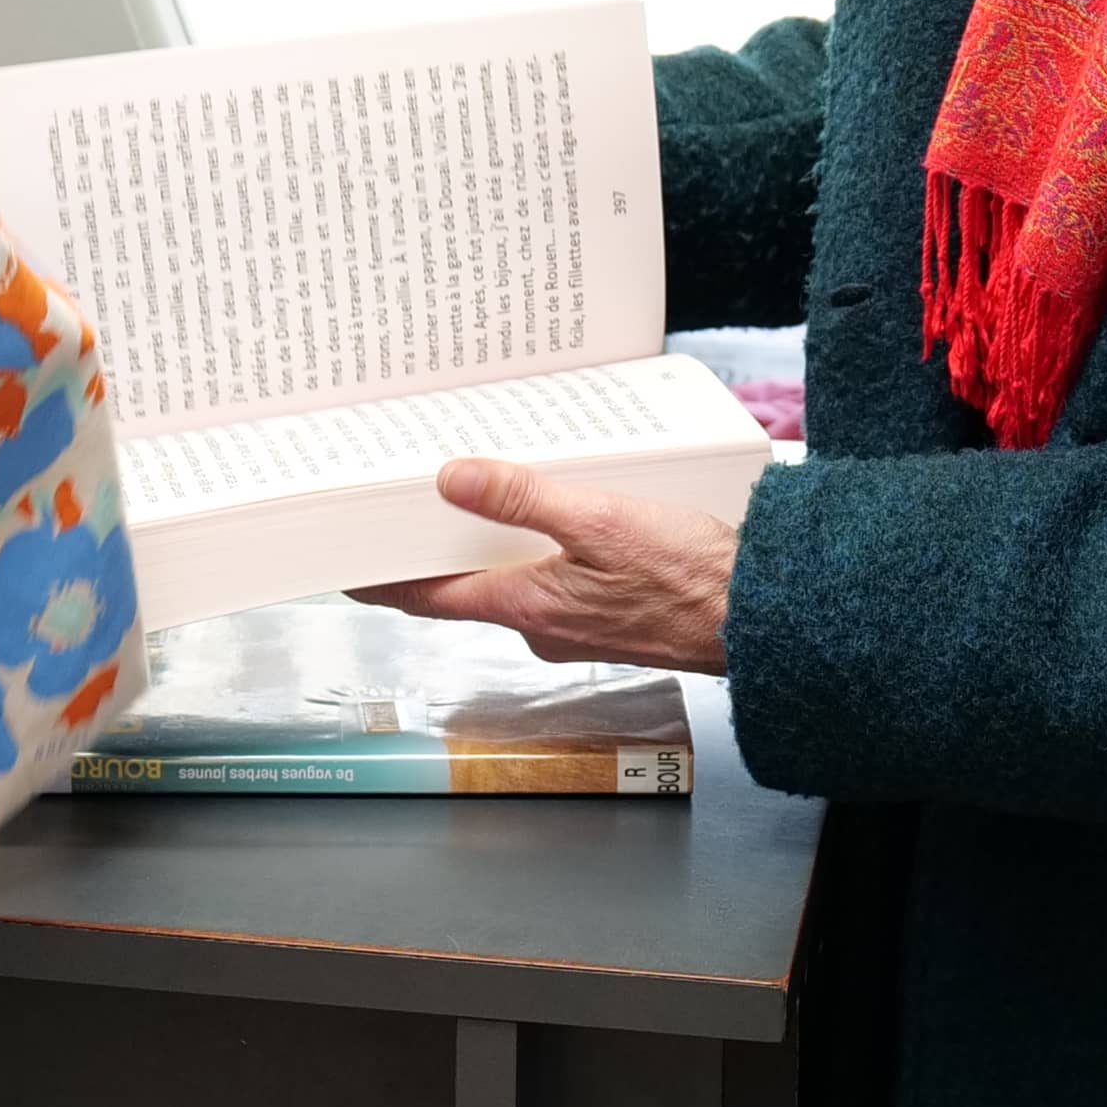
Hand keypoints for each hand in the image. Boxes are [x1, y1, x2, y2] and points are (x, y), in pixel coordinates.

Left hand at [356, 459, 734, 672]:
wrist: (764, 618)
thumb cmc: (693, 579)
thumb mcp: (602, 520)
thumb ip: (524, 499)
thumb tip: (452, 479)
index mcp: (525, 605)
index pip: (427, 597)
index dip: (380, 582)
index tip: (341, 570)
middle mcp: (541, 625)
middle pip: (465, 587)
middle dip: (435, 552)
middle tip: (405, 512)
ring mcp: (575, 627)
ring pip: (513, 582)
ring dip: (490, 548)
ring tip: (474, 501)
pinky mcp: (609, 619)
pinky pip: (554, 582)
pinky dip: (536, 554)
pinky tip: (551, 521)